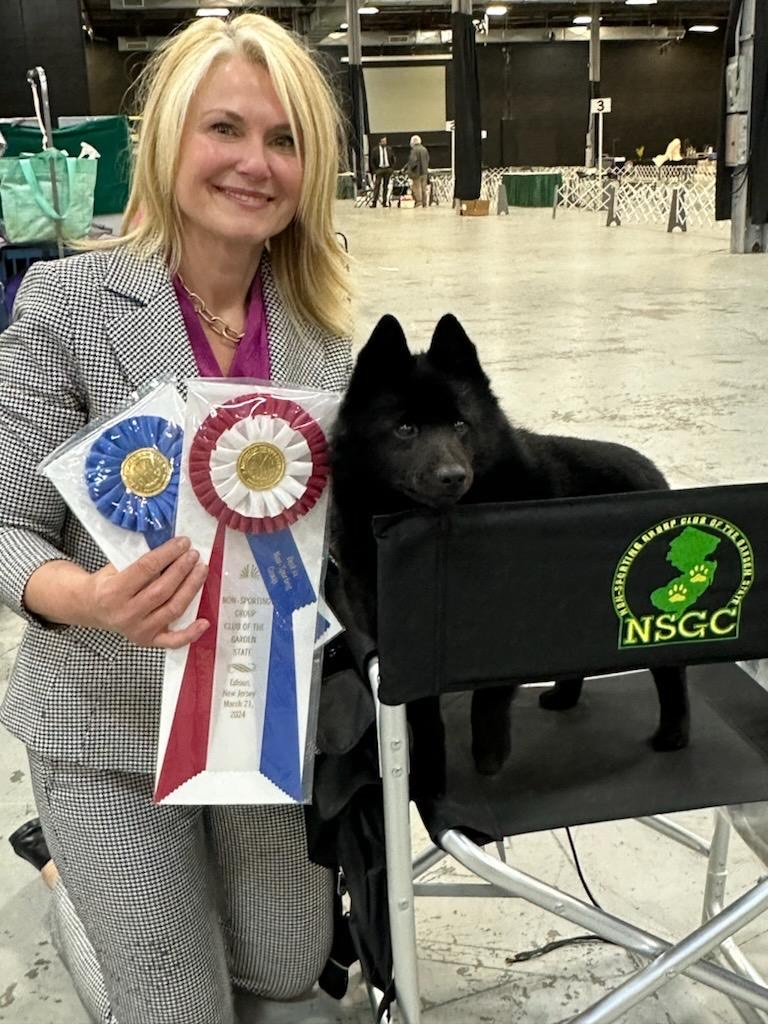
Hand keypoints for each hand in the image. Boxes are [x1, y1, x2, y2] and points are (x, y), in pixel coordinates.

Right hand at [84, 537, 209, 648]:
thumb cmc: (108, 584)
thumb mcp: (114, 567)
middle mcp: (126, 614)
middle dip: (182, 569)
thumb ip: (140, 560)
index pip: (146, 569)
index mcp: (113, 592)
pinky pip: (173, 641)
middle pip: (162, 590)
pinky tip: (205, 621)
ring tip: (201, 570)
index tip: (183, 542)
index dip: (168, 553)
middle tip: (194, 554)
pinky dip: (191, 633)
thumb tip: (173, 547)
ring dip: (191, 589)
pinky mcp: (148, 641)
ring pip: (172, 609)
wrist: (93, 608)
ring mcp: (139, 630)